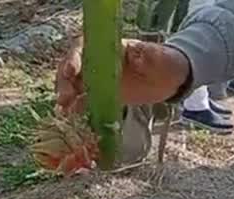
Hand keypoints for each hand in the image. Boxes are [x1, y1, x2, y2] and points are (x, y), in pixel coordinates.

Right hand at [56, 36, 190, 113]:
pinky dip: (75, 106)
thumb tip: (134, 53)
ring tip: (63, 108)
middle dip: (65, 81)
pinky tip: (71, 114)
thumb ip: (148, 55)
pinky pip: (83, 99)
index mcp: (110, 49)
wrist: (170, 80)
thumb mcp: (159, 58)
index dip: (74, 59)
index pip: (85, 49)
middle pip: (73, 67)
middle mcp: (99, 62)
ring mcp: (99, 78)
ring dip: (66, 94)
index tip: (71, 72)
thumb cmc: (165, 64)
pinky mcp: (101, 94)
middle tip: (64, 97)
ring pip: (74, 83)